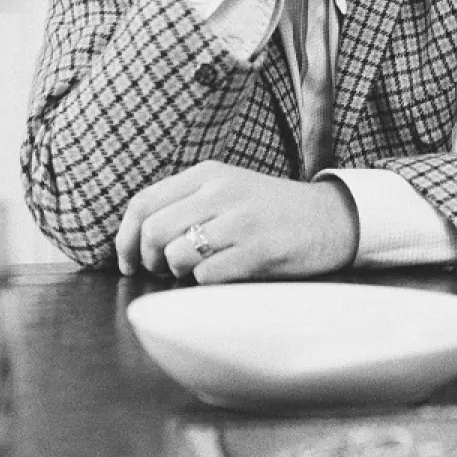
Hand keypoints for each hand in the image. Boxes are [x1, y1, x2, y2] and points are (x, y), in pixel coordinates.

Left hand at [114, 162, 359, 283]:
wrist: (331, 218)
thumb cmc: (271, 211)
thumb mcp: (227, 189)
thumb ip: (186, 203)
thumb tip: (136, 240)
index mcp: (208, 173)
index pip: (143, 202)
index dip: (125, 238)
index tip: (127, 262)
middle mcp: (221, 191)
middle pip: (153, 230)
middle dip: (148, 260)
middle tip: (161, 271)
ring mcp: (242, 220)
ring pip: (177, 253)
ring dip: (177, 273)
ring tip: (194, 271)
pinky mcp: (260, 249)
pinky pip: (208, 275)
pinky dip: (205, 283)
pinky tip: (222, 275)